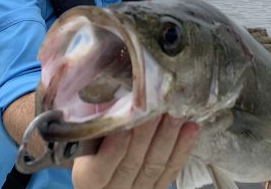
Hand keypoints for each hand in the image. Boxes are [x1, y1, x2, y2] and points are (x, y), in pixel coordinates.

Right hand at [71, 114, 199, 188]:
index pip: (98, 170)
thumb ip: (88, 117)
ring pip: (154, 166)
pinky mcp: (156, 187)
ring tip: (176, 113)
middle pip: (131, 164)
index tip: (124, 123)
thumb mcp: (79, 134)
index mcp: (87, 179)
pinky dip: (182, 149)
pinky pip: (171, 170)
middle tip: (156, 108)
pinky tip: (191, 129)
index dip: (113, 148)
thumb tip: (98, 90)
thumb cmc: (87, 142)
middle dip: (146, 134)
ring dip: (167, 137)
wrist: (107, 164)